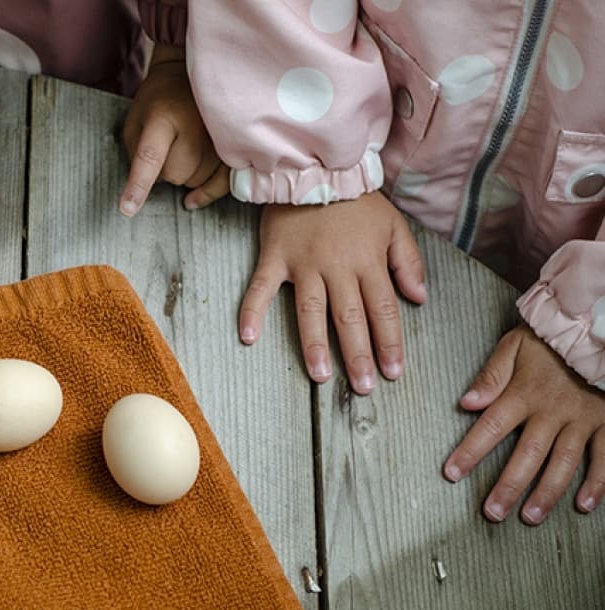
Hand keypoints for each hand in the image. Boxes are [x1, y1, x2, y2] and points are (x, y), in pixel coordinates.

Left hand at [118, 44, 228, 216]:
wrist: (191, 75)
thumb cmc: (158, 101)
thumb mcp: (136, 120)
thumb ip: (136, 152)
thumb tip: (150, 185)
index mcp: (163, 116)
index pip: (149, 157)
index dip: (138, 186)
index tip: (126, 209)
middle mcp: (195, 125)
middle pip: (175, 175)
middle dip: (164, 172)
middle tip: (165, 150)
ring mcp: (218, 135)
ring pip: (196, 181)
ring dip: (185, 176)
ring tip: (183, 151)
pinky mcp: (233, 144)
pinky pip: (220, 183)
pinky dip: (206, 193)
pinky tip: (193, 199)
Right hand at [241, 191, 427, 393]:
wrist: (316, 165)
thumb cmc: (356, 199)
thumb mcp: (393, 224)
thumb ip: (407, 261)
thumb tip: (418, 298)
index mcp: (367, 261)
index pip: (382, 310)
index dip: (389, 343)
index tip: (393, 372)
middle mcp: (337, 267)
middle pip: (350, 318)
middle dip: (358, 355)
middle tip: (362, 387)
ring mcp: (303, 264)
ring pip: (311, 311)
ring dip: (314, 345)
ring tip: (319, 376)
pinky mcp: (274, 257)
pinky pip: (261, 288)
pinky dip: (252, 311)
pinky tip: (248, 337)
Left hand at [443, 325, 604, 524]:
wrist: (599, 329)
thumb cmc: (553, 340)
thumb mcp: (516, 346)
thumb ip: (491, 375)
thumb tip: (466, 403)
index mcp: (525, 393)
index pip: (491, 427)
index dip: (470, 451)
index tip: (451, 473)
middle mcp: (553, 411)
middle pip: (528, 455)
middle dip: (509, 486)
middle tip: (492, 513)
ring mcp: (583, 419)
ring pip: (564, 462)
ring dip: (547, 493)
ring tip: (529, 517)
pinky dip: (598, 483)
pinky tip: (584, 506)